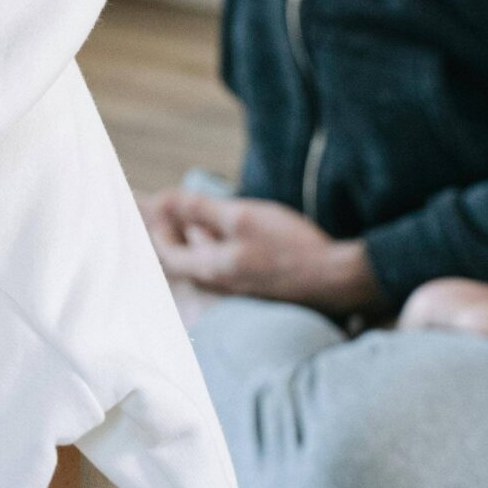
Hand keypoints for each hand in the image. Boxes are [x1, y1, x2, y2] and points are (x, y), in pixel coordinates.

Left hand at [137, 189, 380, 317]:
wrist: (336, 279)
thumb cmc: (289, 247)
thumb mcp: (243, 219)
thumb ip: (203, 212)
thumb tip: (168, 201)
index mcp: (212, 269)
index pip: (167, 253)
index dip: (155, 228)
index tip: (151, 202)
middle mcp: (221, 283)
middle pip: (182, 258)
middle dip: (168, 231)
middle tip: (158, 206)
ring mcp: (240, 285)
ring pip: (202, 258)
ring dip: (189, 235)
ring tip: (182, 211)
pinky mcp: (256, 282)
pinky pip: (222, 260)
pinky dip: (211, 241)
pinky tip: (216, 227)